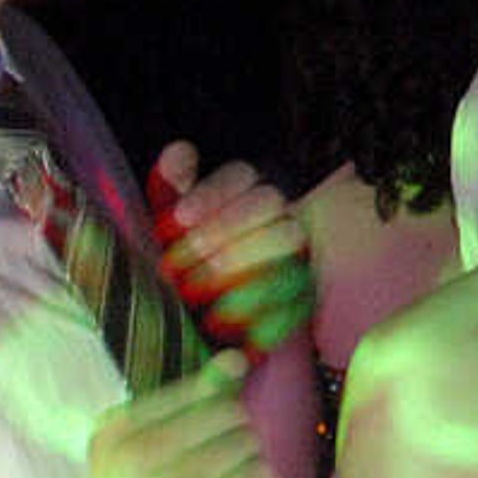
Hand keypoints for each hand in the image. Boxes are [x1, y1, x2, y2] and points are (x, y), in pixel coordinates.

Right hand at [80, 351, 267, 477]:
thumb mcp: (143, 454)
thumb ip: (190, 403)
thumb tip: (236, 358)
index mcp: (115, 430)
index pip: (198, 393)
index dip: (217, 414)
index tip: (203, 444)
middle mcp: (134, 456)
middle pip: (229, 416)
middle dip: (239, 438)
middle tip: (218, 471)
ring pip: (247, 447)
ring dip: (250, 465)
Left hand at [147, 142, 315, 353]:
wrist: (204, 327)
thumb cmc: (185, 267)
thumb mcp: (170, 230)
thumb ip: (173, 189)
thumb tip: (179, 150)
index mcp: (247, 194)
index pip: (242, 174)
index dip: (210, 193)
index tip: (178, 218)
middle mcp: (280, 217)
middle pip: (268, 202)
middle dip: (221, 229)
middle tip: (179, 262)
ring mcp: (299, 256)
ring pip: (288, 242)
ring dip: (239, 266)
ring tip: (195, 292)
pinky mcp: (306, 298)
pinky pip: (297, 298)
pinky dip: (260, 311)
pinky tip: (222, 321)